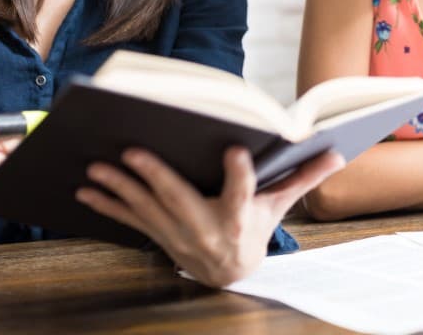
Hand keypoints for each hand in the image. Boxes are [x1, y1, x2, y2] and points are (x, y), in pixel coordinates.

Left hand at [76, 146, 344, 286]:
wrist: (229, 274)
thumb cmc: (255, 230)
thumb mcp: (279, 207)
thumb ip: (302, 178)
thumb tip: (337, 153)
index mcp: (239, 217)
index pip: (242, 193)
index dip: (239, 173)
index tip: (235, 150)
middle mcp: (205, 227)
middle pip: (179, 199)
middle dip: (155, 175)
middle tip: (133, 149)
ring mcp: (176, 234)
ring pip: (145, 208)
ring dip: (119, 187)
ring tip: (97, 166)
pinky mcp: (157, 235)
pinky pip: (128, 219)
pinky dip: (106, 205)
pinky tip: (86, 189)